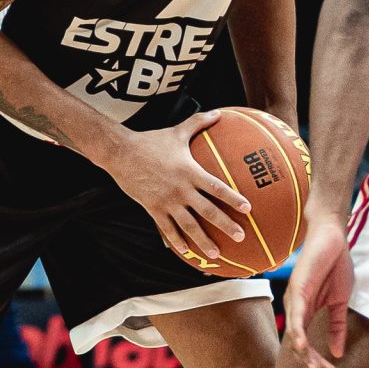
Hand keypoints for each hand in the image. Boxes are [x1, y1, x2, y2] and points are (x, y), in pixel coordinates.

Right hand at [106, 110, 251, 260]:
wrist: (121, 153)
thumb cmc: (151, 141)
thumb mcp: (176, 131)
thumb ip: (199, 122)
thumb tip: (219, 112)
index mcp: (190, 171)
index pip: (217, 187)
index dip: (233, 198)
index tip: (248, 208)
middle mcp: (181, 189)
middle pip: (207, 211)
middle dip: (225, 225)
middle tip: (241, 237)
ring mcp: (166, 201)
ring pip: (188, 226)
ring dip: (203, 242)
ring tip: (216, 255)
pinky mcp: (153, 209)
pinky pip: (166, 229)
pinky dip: (176, 241)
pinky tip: (185, 252)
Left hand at [284, 219, 353, 367]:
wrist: (333, 239)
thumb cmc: (334, 267)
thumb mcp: (340, 302)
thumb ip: (337, 327)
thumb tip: (338, 352)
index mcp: (306, 313)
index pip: (307, 344)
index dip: (316, 360)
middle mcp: (296, 309)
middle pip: (298, 345)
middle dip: (310, 362)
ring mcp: (294, 300)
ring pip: (295, 335)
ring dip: (304, 354)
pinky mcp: (298, 290)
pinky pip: (296, 316)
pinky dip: (298, 332)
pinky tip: (302, 346)